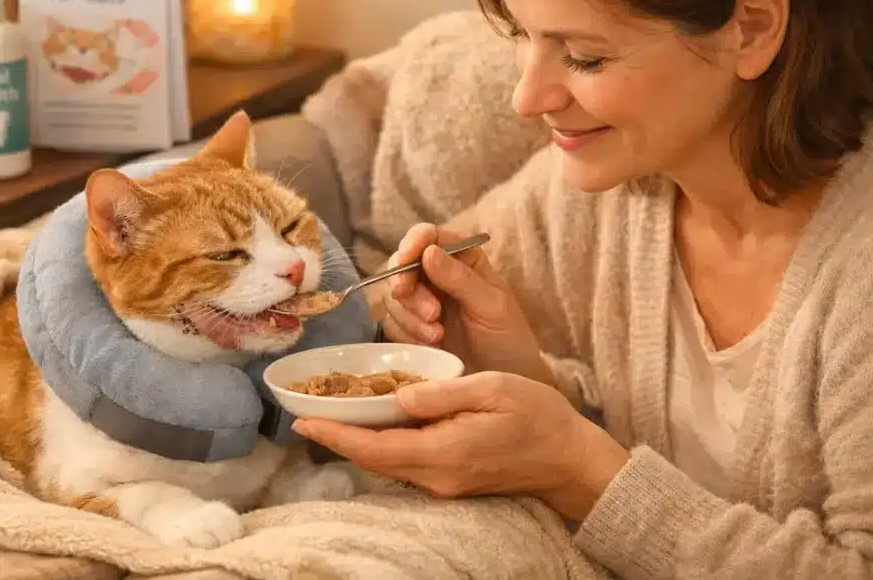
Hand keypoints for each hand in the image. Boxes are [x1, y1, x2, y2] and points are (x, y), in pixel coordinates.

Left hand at [293, 372, 629, 520]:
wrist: (569, 460)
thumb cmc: (538, 416)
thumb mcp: (492, 388)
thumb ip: (442, 392)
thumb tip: (398, 394)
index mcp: (444, 452)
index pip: (375, 448)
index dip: (335, 436)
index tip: (303, 423)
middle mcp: (437, 475)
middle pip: (374, 459)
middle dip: (338, 439)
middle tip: (308, 414)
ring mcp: (444, 482)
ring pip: (388, 462)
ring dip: (359, 441)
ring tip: (335, 414)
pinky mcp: (451, 480)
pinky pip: (406, 462)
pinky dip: (384, 443)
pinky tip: (379, 421)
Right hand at [382, 224, 554, 387]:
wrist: (503, 385)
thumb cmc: (508, 341)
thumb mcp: (492, 307)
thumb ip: (461, 279)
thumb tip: (428, 252)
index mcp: (462, 259)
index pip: (428, 236)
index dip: (412, 243)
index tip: (406, 261)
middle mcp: (437, 276)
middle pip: (401, 265)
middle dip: (410, 289)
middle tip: (432, 314)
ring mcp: (421, 303)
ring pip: (393, 296)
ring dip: (410, 317)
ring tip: (438, 337)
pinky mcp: (410, 330)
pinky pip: (391, 325)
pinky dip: (405, 335)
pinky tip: (430, 347)